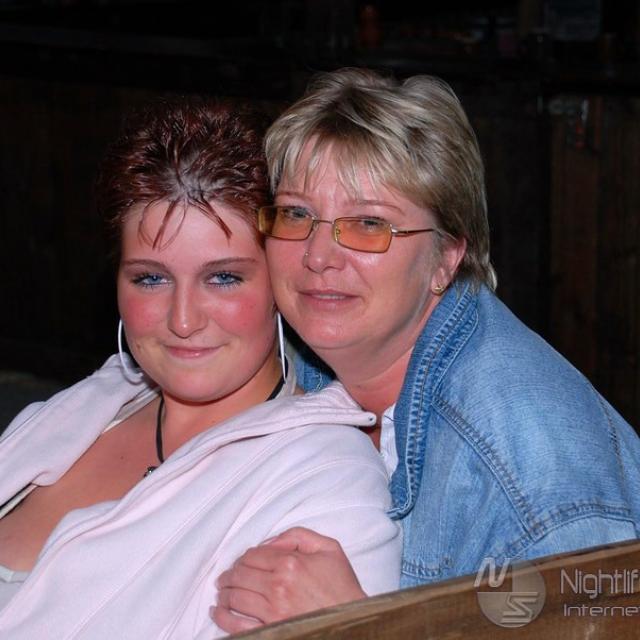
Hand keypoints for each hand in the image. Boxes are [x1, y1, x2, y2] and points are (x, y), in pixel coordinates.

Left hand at [211, 527, 366, 633]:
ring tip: (222, 592)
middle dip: (229, 574)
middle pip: (239, 575)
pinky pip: (237, 626)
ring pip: (234, 598)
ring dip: (224, 593)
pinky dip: (222, 618)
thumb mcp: (329, 548)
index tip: (242, 563)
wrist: (352, 621)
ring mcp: (272, 612)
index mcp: (290, 563)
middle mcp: (278, 586)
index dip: (243, 557)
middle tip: (226, 577)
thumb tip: (271, 541)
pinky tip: (218, 613)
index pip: (252, 555)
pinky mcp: (271, 631)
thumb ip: (298, 536)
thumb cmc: (342, 586)